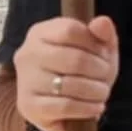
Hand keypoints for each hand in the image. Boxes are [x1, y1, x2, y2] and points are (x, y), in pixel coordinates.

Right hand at [14, 16, 119, 130]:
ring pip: (70, 84)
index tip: (104, 55)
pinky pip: (65, 106)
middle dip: (100, 71)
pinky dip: (87, 108)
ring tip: (102, 93)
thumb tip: (103, 22)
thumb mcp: (98, 49)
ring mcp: (25, 80)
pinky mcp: (28, 106)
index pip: (71, 31)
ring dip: (96, 91)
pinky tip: (96, 107)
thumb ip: (103, 34)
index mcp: (41, 32)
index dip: (95, 45)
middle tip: (106, 78)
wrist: (65, 108)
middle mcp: (28, 53)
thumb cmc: (83, 72)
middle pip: (75, 59)